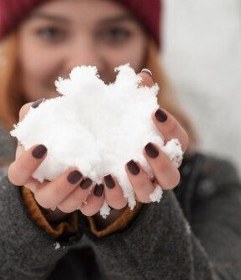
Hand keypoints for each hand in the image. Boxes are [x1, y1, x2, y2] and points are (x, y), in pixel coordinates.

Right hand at [8, 102, 104, 222]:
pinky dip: (95, 201)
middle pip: (44, 199)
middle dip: (60, 187)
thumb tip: (39, 106)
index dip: (26, 165)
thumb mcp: (45, 116)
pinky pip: (88, 210)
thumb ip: (35, 112)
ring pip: (66, 207)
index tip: (43, 147)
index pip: (17, 174)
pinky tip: (103, 184)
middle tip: (76, 170)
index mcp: (28, 169)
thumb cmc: (56, 125)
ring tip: (91, 177)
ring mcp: (63, 196)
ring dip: (79, 195)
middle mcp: (43, 187)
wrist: (83, 133)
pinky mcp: (84, 199)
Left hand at [84, 69, 188, 227]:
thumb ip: (136, 95)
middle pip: (172, 177)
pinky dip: (112, 193)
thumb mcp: (127, 109)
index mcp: (165, 148)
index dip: (171, 127)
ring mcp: (139, 187)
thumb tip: (142, 76)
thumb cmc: (122, 126)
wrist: (100, 151)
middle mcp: (157, 172)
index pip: (179, 140)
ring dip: (140, 181)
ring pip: (149, 194)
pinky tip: (102, 178)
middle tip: (147, 146)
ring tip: (127, 164)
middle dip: (162, 164)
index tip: (154, 112)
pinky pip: (118, 203)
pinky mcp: (118, 197)